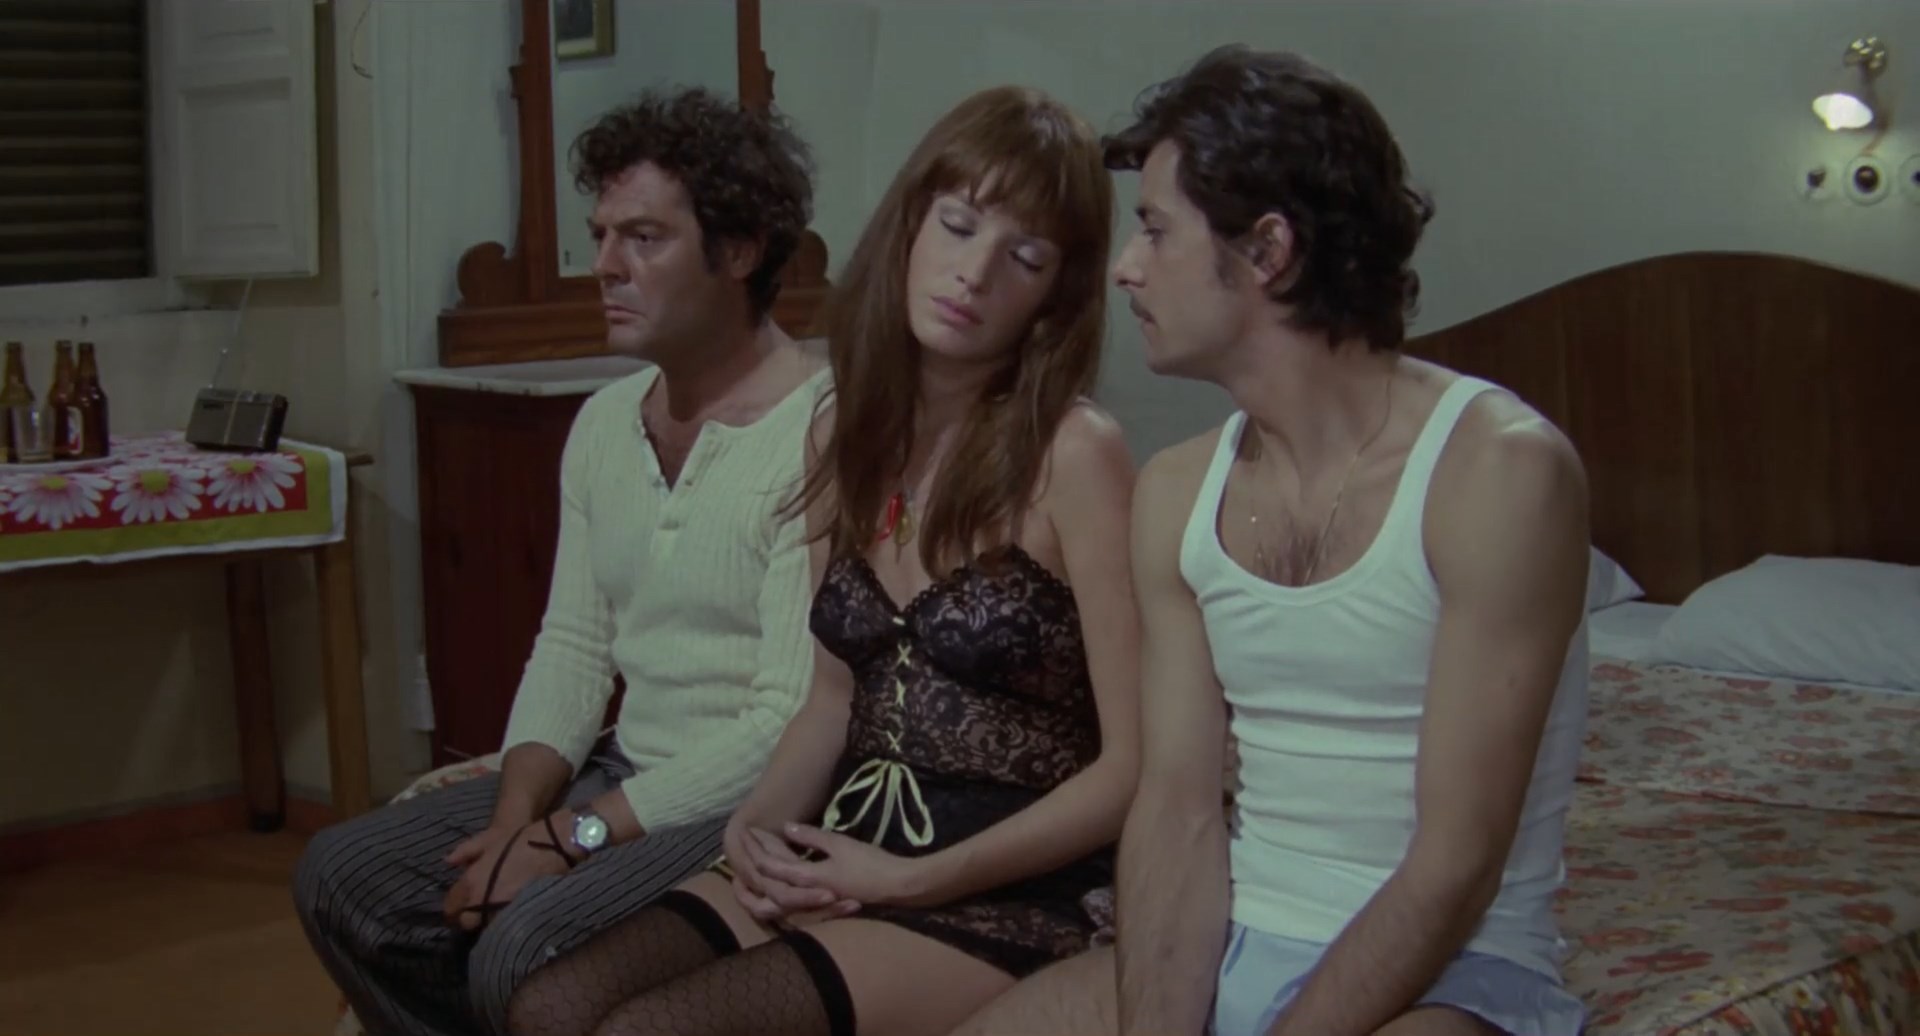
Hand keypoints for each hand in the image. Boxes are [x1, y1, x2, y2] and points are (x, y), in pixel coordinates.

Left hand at [442, 816, 575, 930]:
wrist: (552, 847)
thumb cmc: (518, 840)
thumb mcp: (489, 840)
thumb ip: (465, 851)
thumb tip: (448, 862)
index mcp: (471, 882)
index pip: (451, 907)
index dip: (454, 907)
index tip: (459, 906)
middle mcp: (481, 901)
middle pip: (466, 922)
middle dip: (469, 918)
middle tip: (478, 910)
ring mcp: (500, 911)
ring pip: (485, 926)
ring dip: (487, 920)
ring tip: (495, 911)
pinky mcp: (519, 916)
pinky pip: (504, 925)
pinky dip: (504, 922)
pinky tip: (510, 913)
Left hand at [724, 820, 855, 923]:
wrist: (895, 887)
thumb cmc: (868, 863)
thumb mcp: (839, 844)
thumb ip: (811, 837)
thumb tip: (786, 827)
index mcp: (805, 877)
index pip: (770, 866)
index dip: (756, 849)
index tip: (746, 834)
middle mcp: (804, 894)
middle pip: (765, 891)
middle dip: (748, 878)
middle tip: (737, 865)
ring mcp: (812, 903)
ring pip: (773, 907)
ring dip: (757, 896)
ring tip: (744, 886)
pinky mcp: (820, 906)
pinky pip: (788, 907)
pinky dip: (775, 900)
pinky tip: (775, 890)